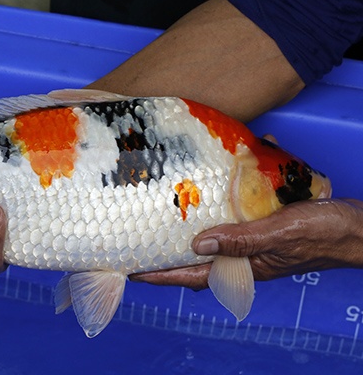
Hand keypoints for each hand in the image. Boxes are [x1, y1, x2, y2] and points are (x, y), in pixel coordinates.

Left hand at [130, 198, 362, 288]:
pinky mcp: (260, 229)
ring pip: (209, 243)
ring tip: (158, 221)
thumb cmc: (323, 233)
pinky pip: (229, 224)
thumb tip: (197, 245)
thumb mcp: (279, 233)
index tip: (132, 270)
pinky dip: (213, 215)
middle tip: (138, 243)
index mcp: (244, 268)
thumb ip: (240, 240)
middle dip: (165, 256)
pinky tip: (202, 197)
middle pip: (194, 261)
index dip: (160, 274)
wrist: (355, 226)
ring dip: (185, 234)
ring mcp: (251, 245)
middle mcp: (242, 259)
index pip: (191, 275)